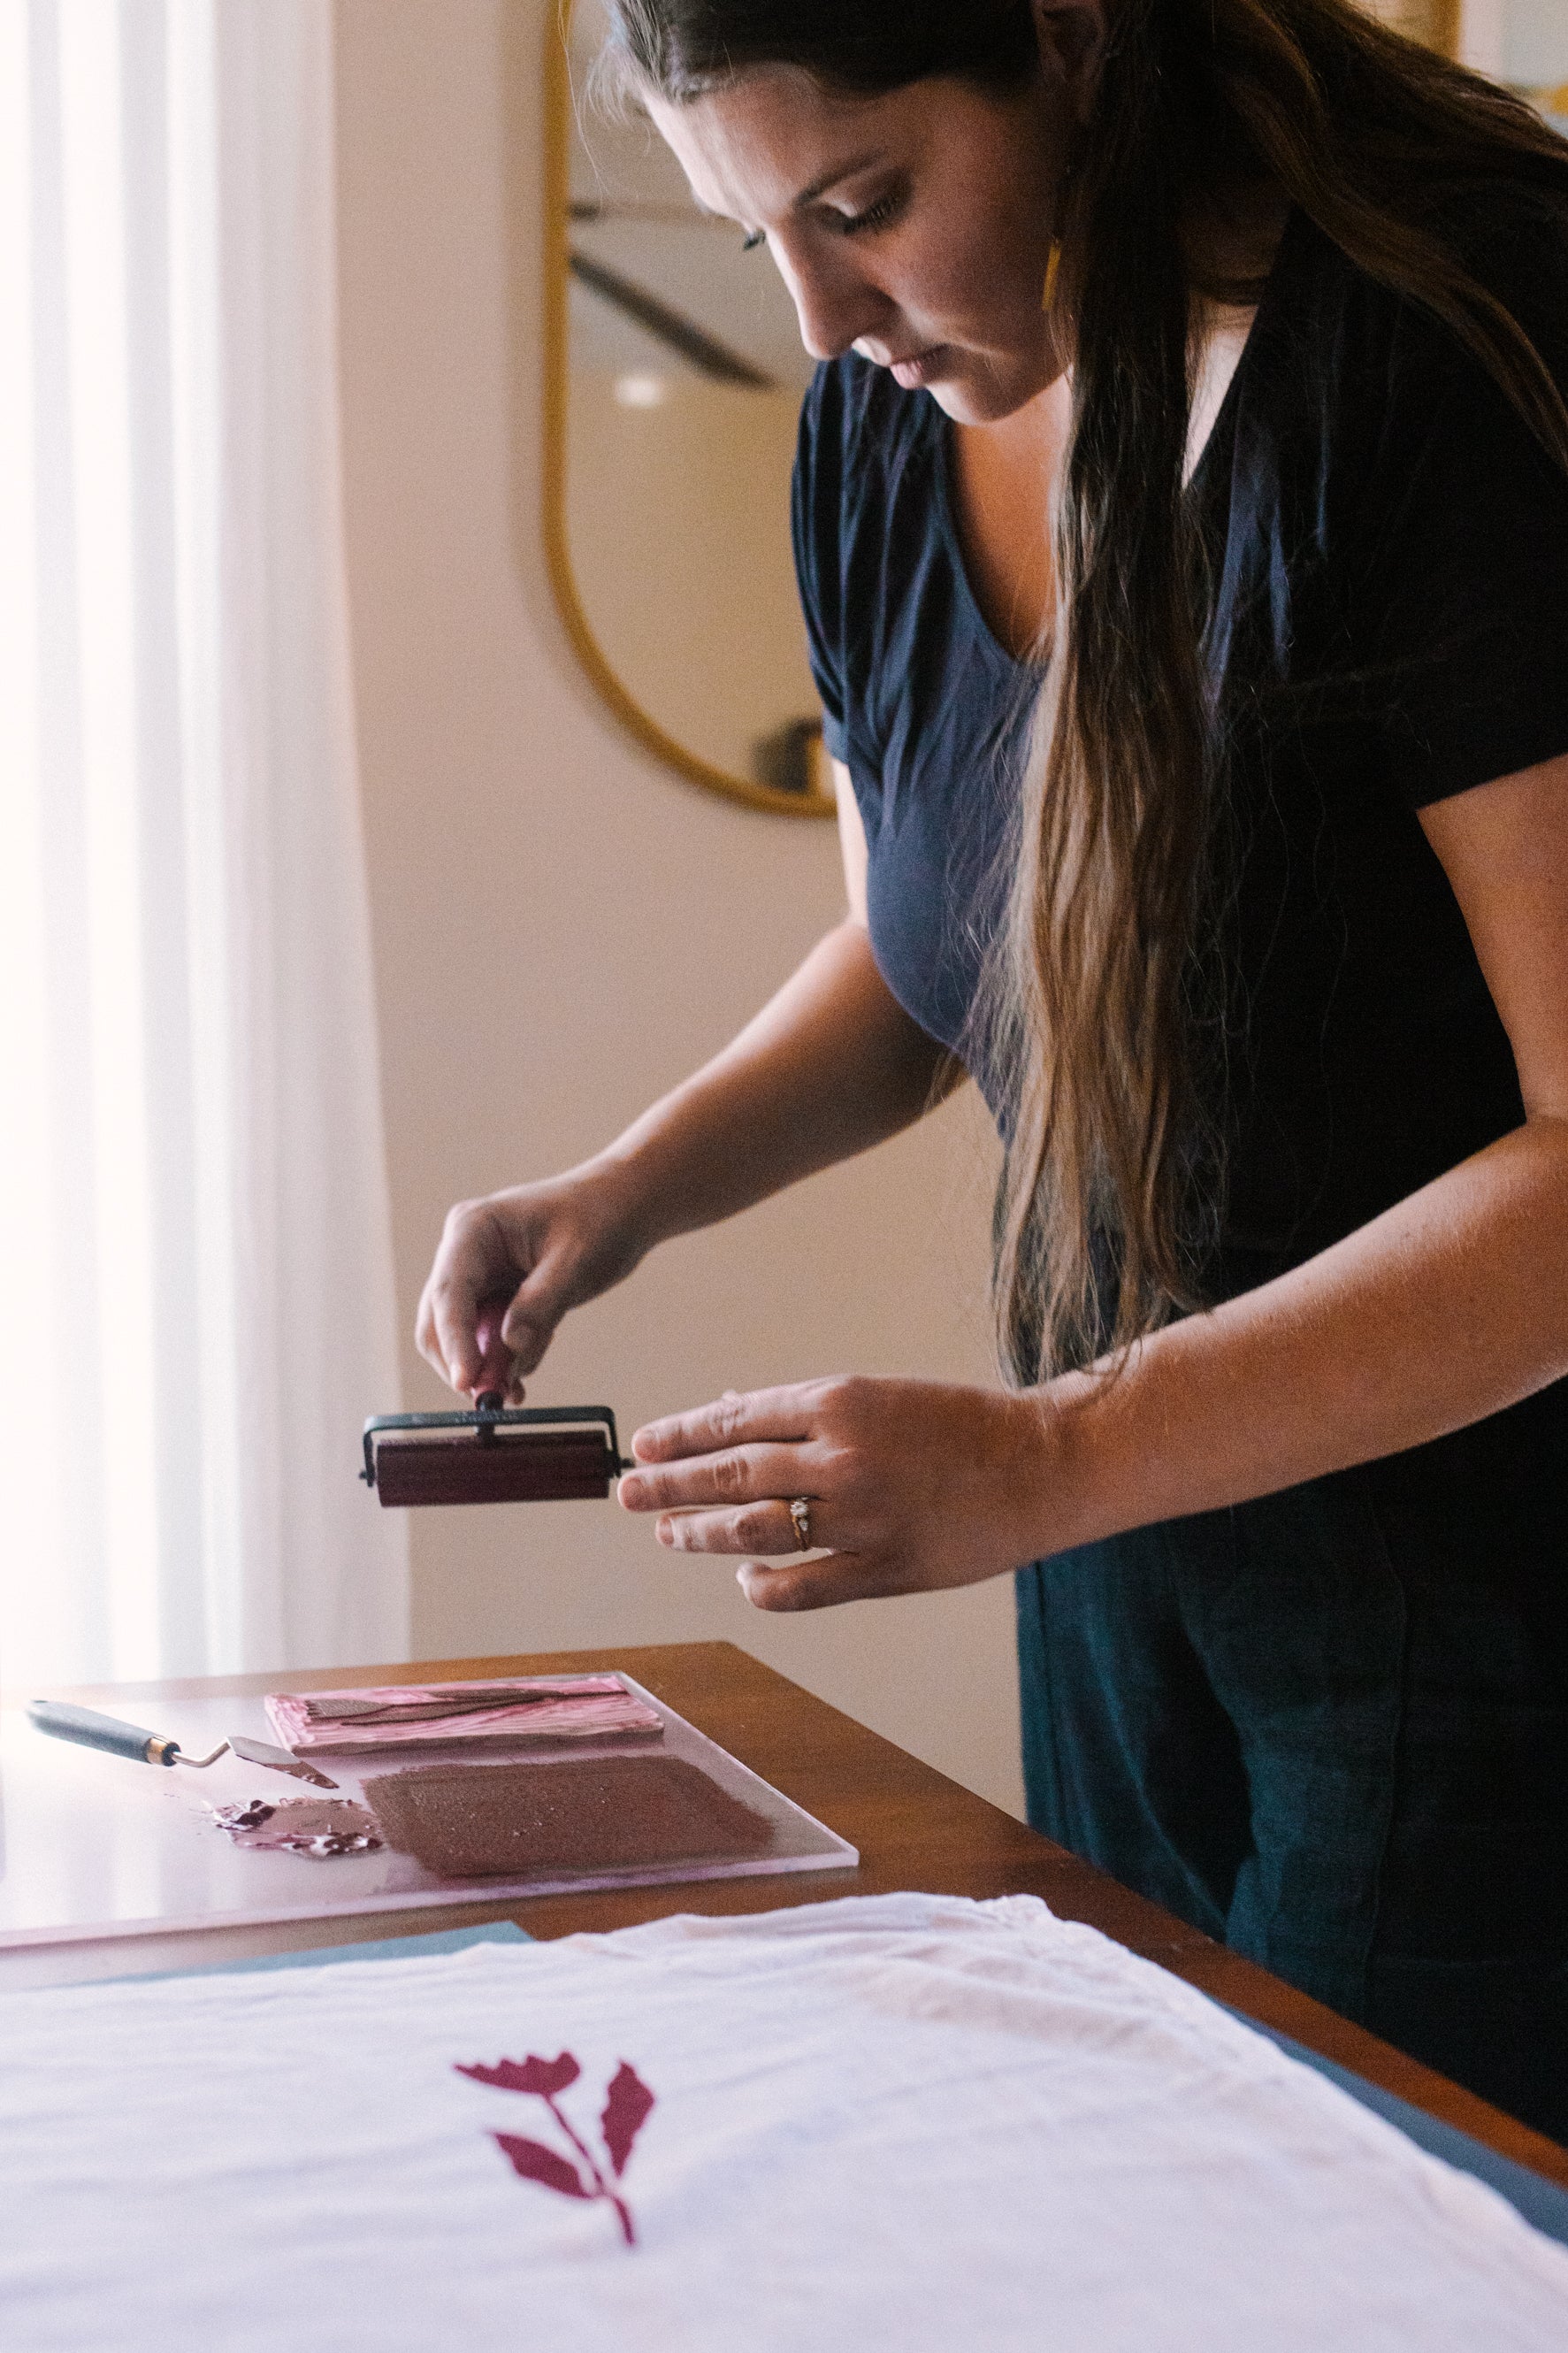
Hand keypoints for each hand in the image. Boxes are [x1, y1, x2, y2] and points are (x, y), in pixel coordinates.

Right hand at [415, 1161, 650, 1400]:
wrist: (623, 1207)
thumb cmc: (600, 1219)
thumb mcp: (576, 1262)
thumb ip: (542, 1303)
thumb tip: (510, 1346)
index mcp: (473, 1229)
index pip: (449, 1292)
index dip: (454, 1341)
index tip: (466, 1382)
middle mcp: (464, 1252)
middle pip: (438, 1320)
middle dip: (463, 1362)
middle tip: (494, 1399)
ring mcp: (476, 1275)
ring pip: (459, 1336)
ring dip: (484, 1368)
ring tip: (517, 1390)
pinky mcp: (494, 1296)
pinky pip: (483, 1339)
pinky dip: (500, 1362)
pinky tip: (523, 1373)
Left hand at [618, 1375, 1063, 1609]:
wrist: (1041, 1464)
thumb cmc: (957, 1423)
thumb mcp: (876, 1394)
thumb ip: (801, 1410)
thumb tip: (727, 1409)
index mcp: (838, 1402)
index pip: (735, 1421)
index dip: (681, 1435)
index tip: (642, 1445)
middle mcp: (841, 1457)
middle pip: (730, 1475)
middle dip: (668, 1485)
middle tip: (626, 1493)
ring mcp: (862, 1517)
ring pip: (754, 1530)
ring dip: (700, 1533)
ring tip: (666, 1534)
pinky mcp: (886, 1569)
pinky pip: (804, 1586)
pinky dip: (762, 1585)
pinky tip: (741, 1578)